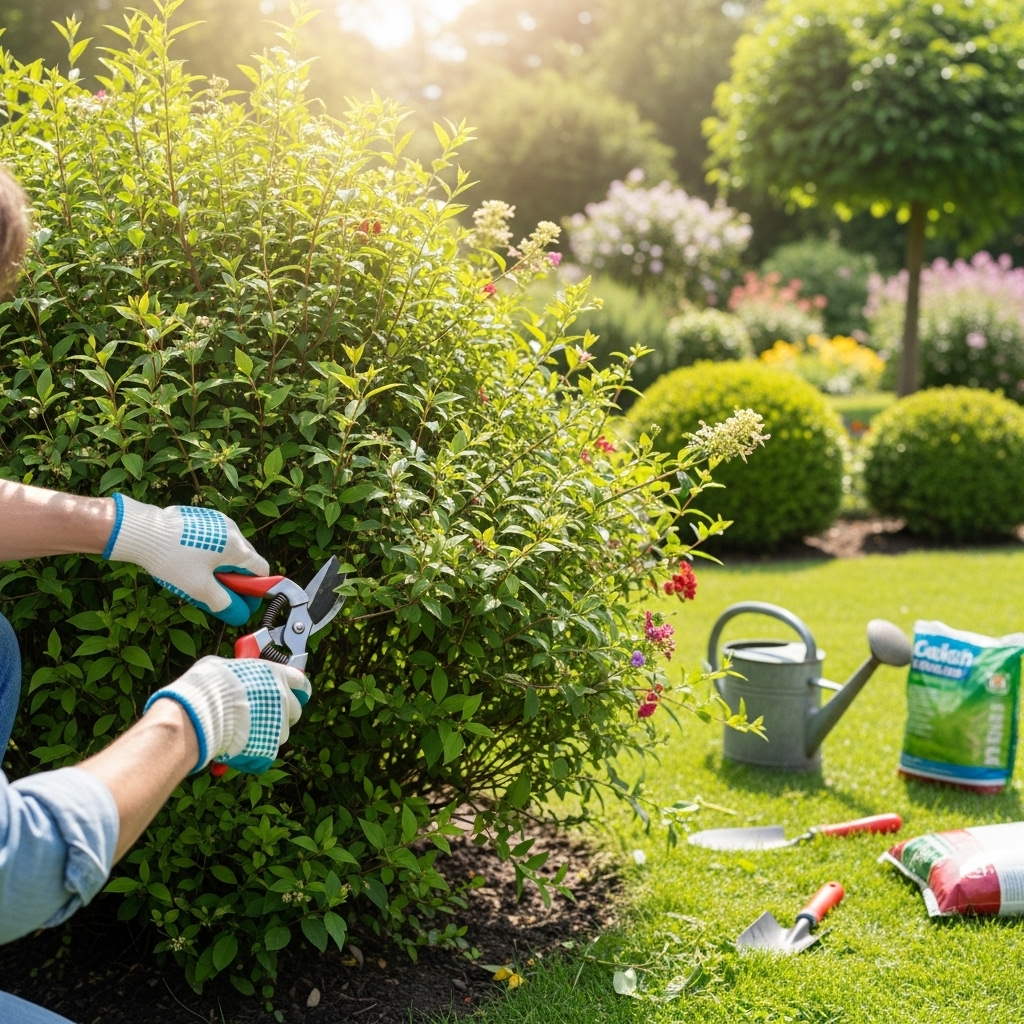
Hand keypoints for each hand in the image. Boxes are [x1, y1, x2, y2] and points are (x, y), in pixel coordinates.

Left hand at [103, 494, 268, 624]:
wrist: (143, 532)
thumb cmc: (173, 561)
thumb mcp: (199, 589)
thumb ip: (224, 604)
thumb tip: (239, 614)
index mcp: (237, 547)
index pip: (261, 571)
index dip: (255, 590)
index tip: (241, 601)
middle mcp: (233, 530)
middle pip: (245, 560)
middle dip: (236, 579)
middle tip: (217, 592)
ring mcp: (217, 520)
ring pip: (228, 549)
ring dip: (222, 565)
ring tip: (199, 576)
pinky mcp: (202, 517)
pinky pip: (215, 539)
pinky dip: (209, 553)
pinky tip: (188, 561)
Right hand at [144, 656, 309, 774]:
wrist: (200, 713)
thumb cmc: (208, 685)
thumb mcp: (222, 666)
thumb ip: (237, 672)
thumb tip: (231, 674)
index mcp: (276, 676)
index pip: (301, 683)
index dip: (298, 689)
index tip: (295, 694)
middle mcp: (283, 699)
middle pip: (295, 710)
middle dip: (284, 714)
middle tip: (265, 715)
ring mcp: (278, 725)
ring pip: (281, 733)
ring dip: (268, 733)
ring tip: (245, 732)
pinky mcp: (269, 748)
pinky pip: (267, 752)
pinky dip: (255, 752)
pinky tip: (238, 748)